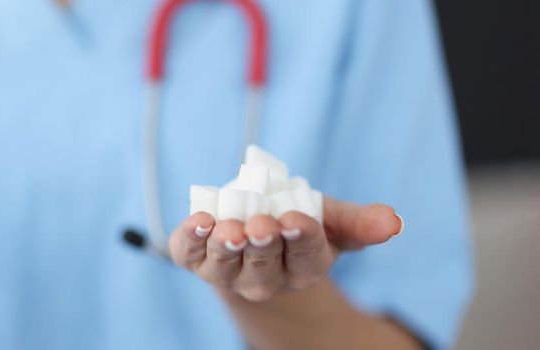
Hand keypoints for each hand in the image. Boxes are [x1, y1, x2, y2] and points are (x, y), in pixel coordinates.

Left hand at [168, 197, 401, 300]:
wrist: (251, 232)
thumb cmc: (296, 224)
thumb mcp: (331, 219)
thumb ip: (360, 221)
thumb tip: (394, 222)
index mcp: (302, 268)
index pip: (305, 257)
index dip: (301, 238)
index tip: (298, 219)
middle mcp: (264, 278)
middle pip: (264, 265)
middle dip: (263, 243)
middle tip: (262, 224)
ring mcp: (226, 271)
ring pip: (225, 264)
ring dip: (226, 246)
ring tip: (229, 228)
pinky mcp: (195, 258)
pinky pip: (189, 253)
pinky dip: (190, 239)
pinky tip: (199, 222)